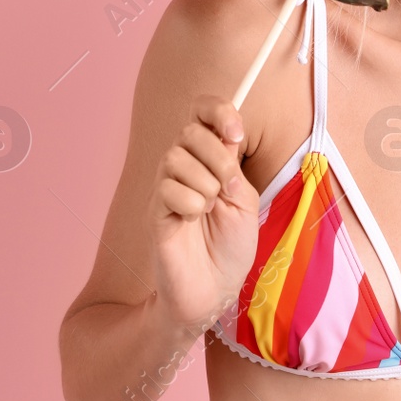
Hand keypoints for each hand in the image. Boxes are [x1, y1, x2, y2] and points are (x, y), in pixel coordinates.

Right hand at [147, 95, 259, 332]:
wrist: (214, 289)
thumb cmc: (230, 249)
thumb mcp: (246, 203)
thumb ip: (235, 168)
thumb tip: (226, 137)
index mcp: (209, 159)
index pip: (201, 112)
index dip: (218, 111)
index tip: (236, 133)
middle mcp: (184, 167)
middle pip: (189, 130)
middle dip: (218, 158)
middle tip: (228, 189)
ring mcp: (166, 186)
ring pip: (176, 158)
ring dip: (205, 186)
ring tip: (208, 211)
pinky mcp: (154, 210)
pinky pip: (168, 189)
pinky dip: (190, 205)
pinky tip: (192, 222)